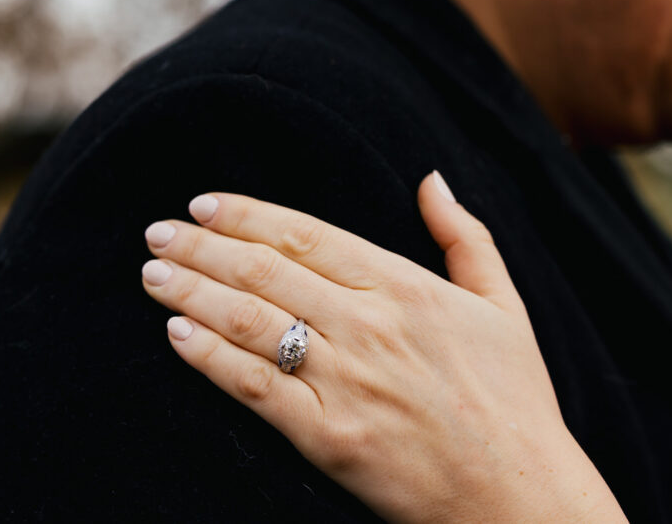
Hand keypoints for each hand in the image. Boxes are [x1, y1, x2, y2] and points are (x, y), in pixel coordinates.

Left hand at [142, 173, 624, 522]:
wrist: (520, 495)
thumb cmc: (515, 399)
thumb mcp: (504, 305)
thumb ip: (465, 236)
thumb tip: (431, 179)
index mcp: (406, 288)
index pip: (308, 237)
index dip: (249, 216)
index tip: (204, 203)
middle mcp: (370, 326)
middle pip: (266, 272)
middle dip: (203, 247)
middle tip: (157, 232)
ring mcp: (347, 382)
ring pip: (251, 323)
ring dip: (193, 293)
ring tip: (152, 273)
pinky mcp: (330, 438)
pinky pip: (255, 389)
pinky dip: (211, 359)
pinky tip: (176, 335)